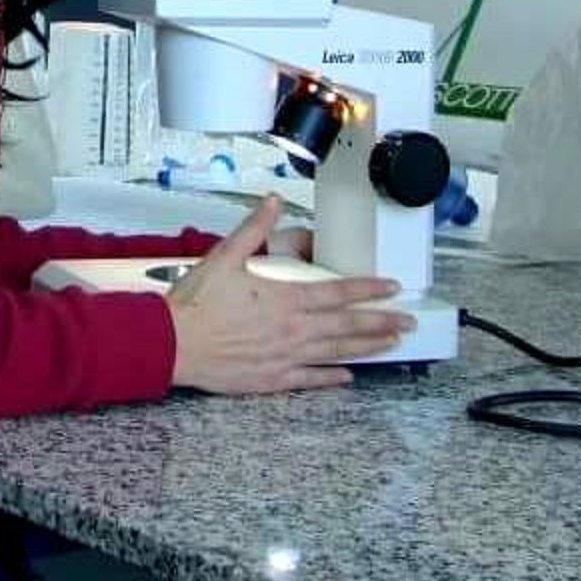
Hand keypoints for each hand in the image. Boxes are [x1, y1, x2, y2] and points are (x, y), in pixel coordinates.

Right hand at [165, 195, 412, 393]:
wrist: (173, 342)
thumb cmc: (196, 304)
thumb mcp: (224, 256)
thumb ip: (254, 227)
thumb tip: (273, 201)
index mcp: (284, 298)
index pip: (338, 292)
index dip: (368, 288)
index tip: (391, 287)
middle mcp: (292, 329)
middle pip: (347, 326)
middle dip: (381, 321)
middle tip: (408, 321)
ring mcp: (285, 356)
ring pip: (337, 352)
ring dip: (368, 347)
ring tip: (392, 344)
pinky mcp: (272, 377)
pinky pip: (311, 379)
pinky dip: (332, 378)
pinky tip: (348, 377)